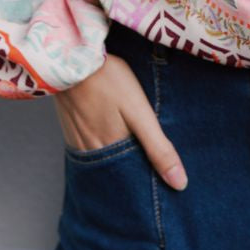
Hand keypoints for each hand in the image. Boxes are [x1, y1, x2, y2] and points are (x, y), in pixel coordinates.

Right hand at [53, 52, 188, 190]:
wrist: (70, 58)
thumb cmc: (108, 79)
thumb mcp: (139, 111)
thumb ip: (158, 147)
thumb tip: (179, 182)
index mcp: (112, 152)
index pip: (133, 183)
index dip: (149, 186)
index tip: (164, 191)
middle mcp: (93, 153)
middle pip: (117, 176)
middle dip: (134, 178)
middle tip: (153, 180)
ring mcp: (79, 142)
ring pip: (104, 165)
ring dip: (118, 166)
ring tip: (137, 161)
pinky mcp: (71, 130)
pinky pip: (89, 152)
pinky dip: (103, 154)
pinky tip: (113, 144)